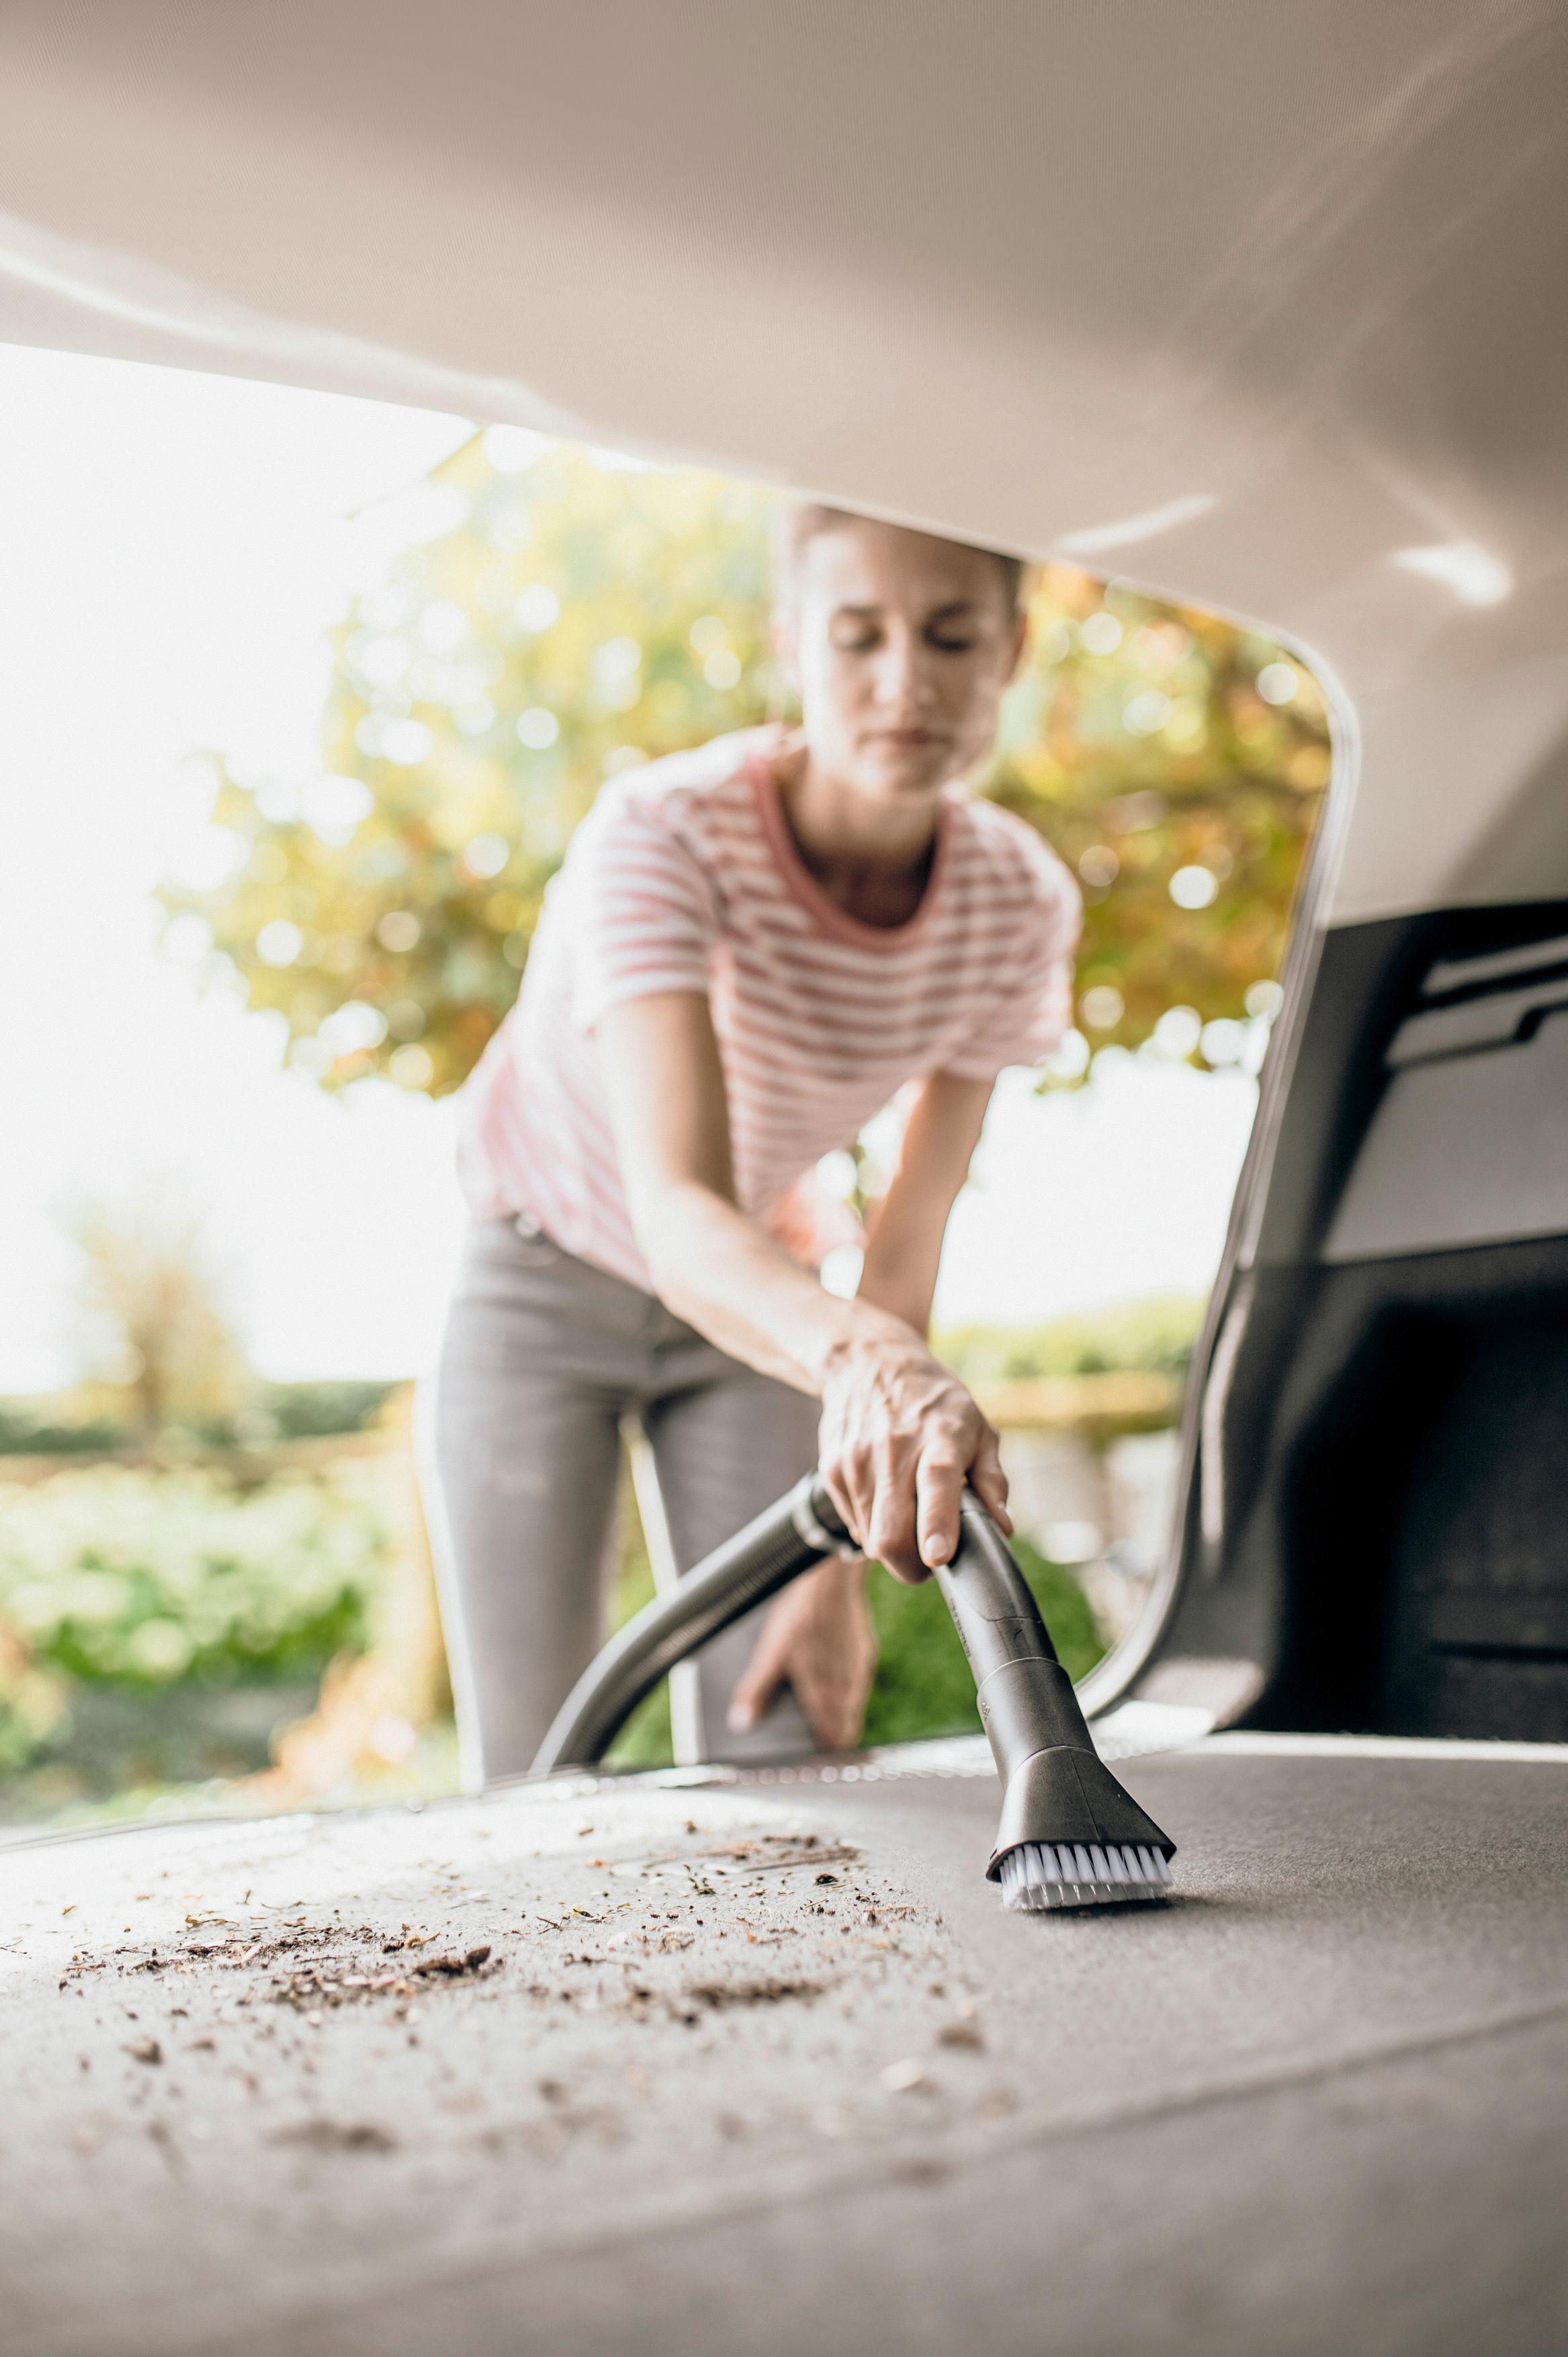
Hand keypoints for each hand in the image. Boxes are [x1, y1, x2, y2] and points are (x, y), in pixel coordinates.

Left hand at [727, 1558, 876, 1750]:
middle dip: (834, 1739)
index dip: (825, 1753)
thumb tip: (741, 1722)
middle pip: (847, 1729)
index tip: (814, 1758)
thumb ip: (756, 1690)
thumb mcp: (770, 1653)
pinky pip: (859, 1684)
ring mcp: (859, 1669)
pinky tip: (833, 1684)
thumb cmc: (799, 1615)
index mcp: (823, 1694)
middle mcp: (846, 1687)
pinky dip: (848, 1693)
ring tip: (823, 1718)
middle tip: (816, 1742)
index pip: (834, 1740)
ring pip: (854, 1707)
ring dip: (841, 1717)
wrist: (831, 1579)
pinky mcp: (865, 1651)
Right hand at [818, 1327, 1010, 1580]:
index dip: (936, 1524)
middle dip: (911, 1566)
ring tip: (909, 1516)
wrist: (870, 1361)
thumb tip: (1002, 1528)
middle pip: (890, 1532)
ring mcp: (858, 1461)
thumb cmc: (935, 1400)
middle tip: (929, 1560)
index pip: (935, 1482)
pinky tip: (885, 1499)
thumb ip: (992, 1480)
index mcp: (940, 1437)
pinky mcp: (833, 1470)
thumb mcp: (978, 1427)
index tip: (938, 1557)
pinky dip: (872, 1527)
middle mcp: (894, 1449)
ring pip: (870, 1538)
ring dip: (893, 1546)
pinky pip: (854, 1524)